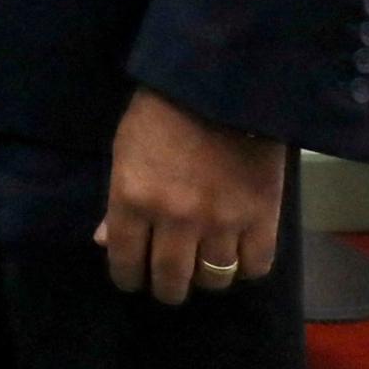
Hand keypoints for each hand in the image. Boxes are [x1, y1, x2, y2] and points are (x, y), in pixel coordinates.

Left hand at [95, 88, 286, 303]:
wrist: (222, 81)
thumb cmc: (161, 108)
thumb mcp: (124, 147)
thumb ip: (117, 199)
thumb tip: (106, 242)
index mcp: (133, 197)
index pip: (124, 261)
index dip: (127, 276)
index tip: (131, 279)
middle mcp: (174, 219)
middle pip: (170, 281)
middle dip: (165, 287)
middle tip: (167, 282)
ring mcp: (220, 222)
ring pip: (213, 280)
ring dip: (204, 277)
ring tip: (202, 265)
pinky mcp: (261, 219)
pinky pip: (254, 267)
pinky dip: (245, 266)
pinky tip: (237, 254)